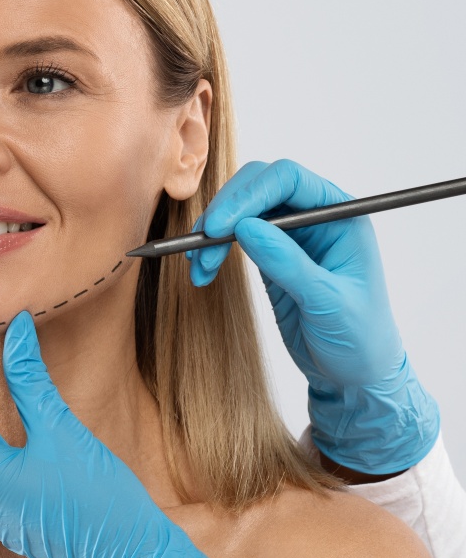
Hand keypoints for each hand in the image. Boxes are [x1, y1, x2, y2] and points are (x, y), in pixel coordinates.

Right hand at [188, 158, 439, 473]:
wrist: (354, 376)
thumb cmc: (359, 340)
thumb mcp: (328, 304)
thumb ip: (289, 263)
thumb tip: (247, 227)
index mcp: (342, 216)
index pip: (289, 180)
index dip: (249, 195)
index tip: (218, 226)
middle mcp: (316, 217)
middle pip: (259, 186)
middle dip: (225, 212)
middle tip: (201, 245)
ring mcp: (291, 235)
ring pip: (241, 210)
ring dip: (212, 233)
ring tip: (198, 267)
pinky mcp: (271, 255)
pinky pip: (234, 236)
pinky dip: (212, 250)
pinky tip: (203, 271)